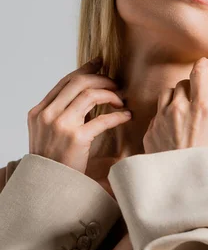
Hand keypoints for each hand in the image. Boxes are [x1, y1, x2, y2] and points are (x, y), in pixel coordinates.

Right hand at [27, 57, 130, 173]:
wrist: (48, 186)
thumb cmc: (52, 161)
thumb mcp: (47, 133)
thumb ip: (61, 113)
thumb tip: (87, 94)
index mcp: (39, 111)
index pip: (65, 81)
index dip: (85, 70)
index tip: (100, 63)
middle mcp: (47, 115)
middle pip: (78, 82)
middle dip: (101, 79)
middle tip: (115, 84)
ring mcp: (61, 125)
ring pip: (90, 95)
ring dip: (110, 95)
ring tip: (120, 101)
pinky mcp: (76, 138)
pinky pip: (103, 119)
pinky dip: (118, 116)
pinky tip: (126, 116)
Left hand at [143, 57, 207, 165]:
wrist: (182, 189)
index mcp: (203, 109)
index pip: (199, 76)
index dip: (201, 66)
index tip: (202, 63)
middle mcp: (180, 109)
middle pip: (182, 84)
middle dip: (189, 87)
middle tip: (195, 98)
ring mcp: (162, 119)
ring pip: (165, 95)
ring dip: (174, 98)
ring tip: (180, 110)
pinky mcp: (150, 132)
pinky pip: (156, 116)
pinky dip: (163, 118)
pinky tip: (170, 131)